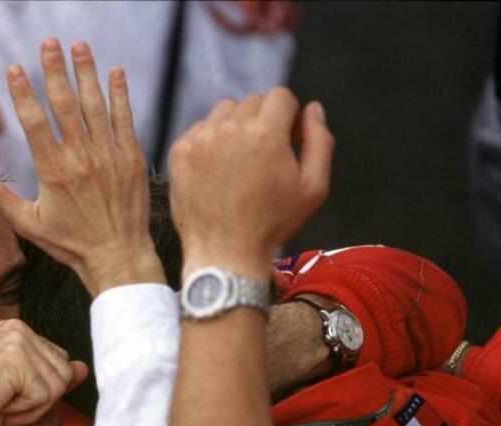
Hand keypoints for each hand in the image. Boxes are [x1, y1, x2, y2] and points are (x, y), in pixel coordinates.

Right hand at [0, 39, 164, 296]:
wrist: (118, 256)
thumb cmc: (71, 243)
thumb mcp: (29, 225)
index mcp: (53, 172)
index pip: (34, 123)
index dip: (23, 94)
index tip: (15, 68)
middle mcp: (81, 160)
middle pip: (65, 105)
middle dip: (55, 71)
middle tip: (49, 42)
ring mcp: (109, 156)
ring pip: (95, 106)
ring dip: (86, 73)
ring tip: (79, 46)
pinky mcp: (132, 158)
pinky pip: (124, 119)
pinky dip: (120, 94)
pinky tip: (115, 72)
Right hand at [0, 320, 87, 425]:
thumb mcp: (19, 391)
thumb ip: (50, 376)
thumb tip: (83, 369)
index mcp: (17, 330)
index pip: (60, 364)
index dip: (38, 392)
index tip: (6, 396)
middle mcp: (19, 328)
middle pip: (63, 375)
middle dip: (38, 401)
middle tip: (2, 402)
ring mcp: (18, 340)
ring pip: (57, 388)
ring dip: (30, 409)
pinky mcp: (16, 359)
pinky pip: (44, 398)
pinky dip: (24, 413)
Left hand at [169, 89, 333, 281]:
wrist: (224, 253)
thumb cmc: (272, 224)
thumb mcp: (313, 187)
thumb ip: (320, 141)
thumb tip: (313, 109)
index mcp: (266, 132)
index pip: (281, 96)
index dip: (289, 116)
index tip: (287, 138)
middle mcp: (230, 128)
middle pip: (252, 102)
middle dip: (263, 121)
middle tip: (264, 156)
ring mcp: (201, 139)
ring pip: (224, 111)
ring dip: (235, 126)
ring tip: (241, 161)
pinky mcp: (180, 151)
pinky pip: (200, 129)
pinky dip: (211, 141)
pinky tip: (218, 169)